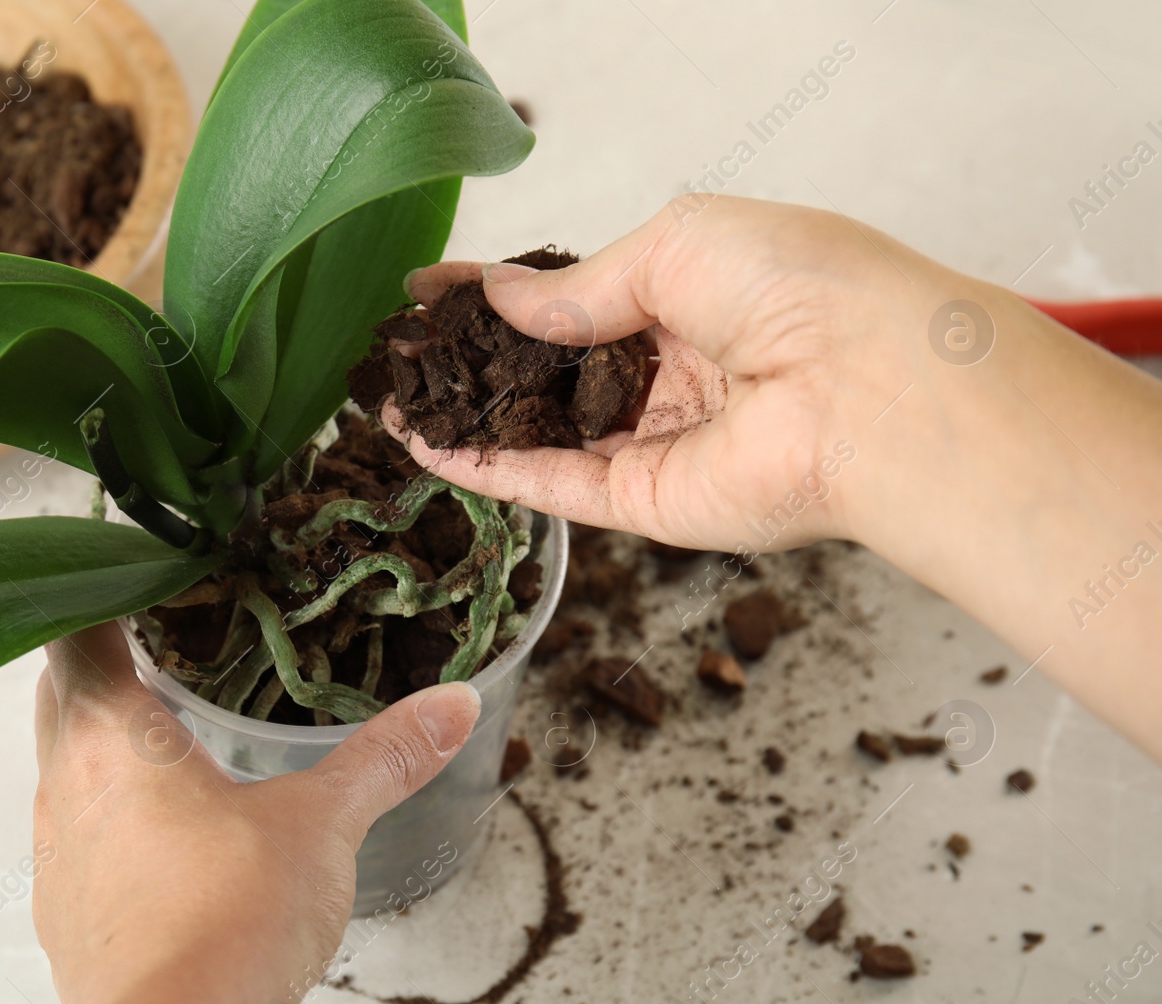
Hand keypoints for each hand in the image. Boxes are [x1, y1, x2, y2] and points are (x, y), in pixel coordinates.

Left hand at [30, 622, 481, 1003]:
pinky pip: (76, 837)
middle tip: (160, 639)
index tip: (132, 568)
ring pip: (63, 766)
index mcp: (112, 737)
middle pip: (59, 693)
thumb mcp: (323, 826)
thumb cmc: (225, 925)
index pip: (75, 630)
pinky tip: (167, 832)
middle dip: (101, 660)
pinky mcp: (66, 915)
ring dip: (102, 740)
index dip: (96, 588)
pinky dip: (109, 814)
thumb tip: (454, 703)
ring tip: (169, 730)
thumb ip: (386, 758)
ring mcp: (58, 854)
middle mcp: (66, 785)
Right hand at [388, 195, 1161, 757]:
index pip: (572, 296)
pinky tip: (426, 446)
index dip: (499, 293)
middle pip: (549, 369)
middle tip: (396, 352)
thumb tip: (498, 299)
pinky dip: (487, 467)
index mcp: (690, 294)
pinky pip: (551, 483)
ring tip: (387, 400)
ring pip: (540, 429)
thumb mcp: (675, 245)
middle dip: (472, 360)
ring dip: (464, 417)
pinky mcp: (644, 503)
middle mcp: (670, 369)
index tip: (428, 288)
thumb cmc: (796, 286)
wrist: (870, 387)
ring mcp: (654, 440)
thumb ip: (577, 287)